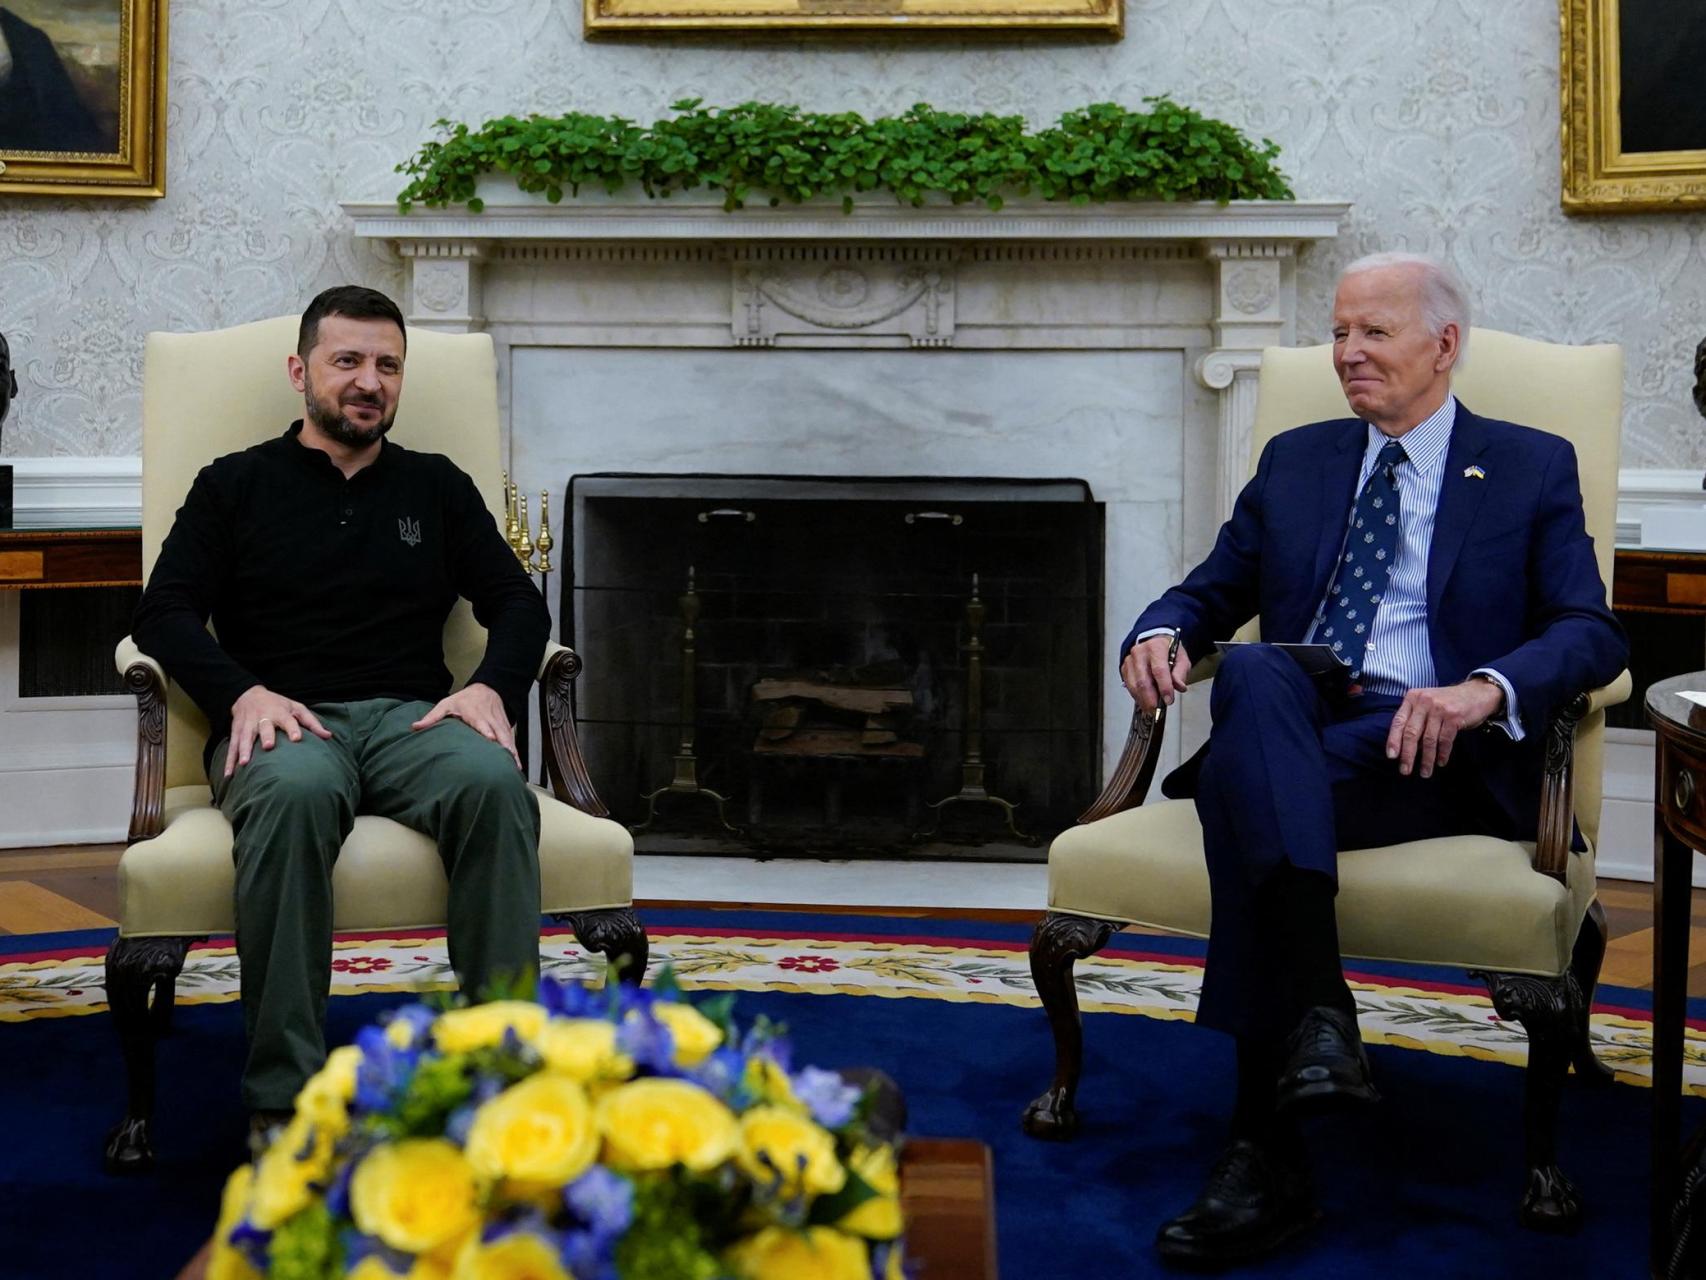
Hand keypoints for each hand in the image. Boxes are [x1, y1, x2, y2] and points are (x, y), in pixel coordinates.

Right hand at [226, 685, 332, 777]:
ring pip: (245, 737)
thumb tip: (328, 736)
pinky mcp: (236, 732)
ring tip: (244, 763)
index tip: (297, 739)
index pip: (288, 720)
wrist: (248, 695)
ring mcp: (247, 725)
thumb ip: (312, 722)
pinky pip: (232, 746)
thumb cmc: (278, 704)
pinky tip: (229, 774)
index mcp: (279, 712)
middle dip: (265, 736)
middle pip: (264, 727)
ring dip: (244, 750)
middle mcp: (262, 718)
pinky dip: (229, 760)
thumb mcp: (296, 708)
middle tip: (267, 747)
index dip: (292, 728)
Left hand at [412, 682, 520, 769]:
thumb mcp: (446, 704)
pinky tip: (518, 766)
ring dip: (512, 751)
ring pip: (508, 737)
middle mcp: (489, 718)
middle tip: (509, 758)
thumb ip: (432, 717)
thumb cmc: (464, 700)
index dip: (486, 730)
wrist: (487, 688)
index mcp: (474, 712)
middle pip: (499, 731)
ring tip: (516, 767)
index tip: (490, 738)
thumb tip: (415, 727)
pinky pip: (511, 740)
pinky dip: (516, 752)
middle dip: (504, 744)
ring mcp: (499, 722)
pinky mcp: (505, 727)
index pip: (481, 722)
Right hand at [1120, 634, 1192, 712]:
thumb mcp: (1181, 658)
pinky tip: (1144, 701)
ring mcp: (1130, 660)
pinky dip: (1137, 696)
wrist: (1153, 641)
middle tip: (1157, 709)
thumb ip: (1180, 672)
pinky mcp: (1125, 668)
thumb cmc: (1167, 650)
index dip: (1164, 687)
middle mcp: (1140, 652)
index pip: (1159, 670)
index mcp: (1156, 647)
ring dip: (1142, 699)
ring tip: (1151, 708)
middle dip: (1150, 698)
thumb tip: (1179, 686)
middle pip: (1143, 680)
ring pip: (1133, 685)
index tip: (1168, 700)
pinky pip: (1129, 685)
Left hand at [1384, 679, 1503, 778]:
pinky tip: (1441, 762)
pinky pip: (1445, 740)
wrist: (1477, 693)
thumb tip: (1404, 748)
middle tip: (1405, 771)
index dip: (1393, 740)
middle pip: (1411, 733)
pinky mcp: (1454, 716)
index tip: (1391, 756)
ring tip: (1425, 772)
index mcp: (1412, 698)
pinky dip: (1442, 754)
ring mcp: (1439, 708)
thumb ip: (1414, 719)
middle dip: (1407, 755)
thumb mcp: (1426, 703)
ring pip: (1429, 740)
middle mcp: (1424, 701)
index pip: (1398, 722)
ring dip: (1427, 759)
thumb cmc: (1447, 703)